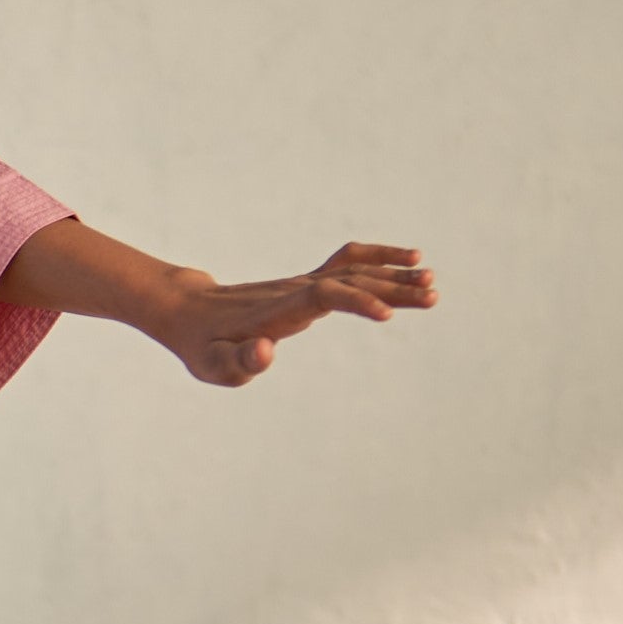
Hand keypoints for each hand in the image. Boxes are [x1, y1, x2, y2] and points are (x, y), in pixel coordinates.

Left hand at [152, 243, 435, 387]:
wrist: (190, 312)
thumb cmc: (203, 346)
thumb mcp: (213, 365)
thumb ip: (239, 362)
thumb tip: (265, 351)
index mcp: (279, 310)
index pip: (324, 296)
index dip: (355, 302)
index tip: (387, 315)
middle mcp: (296, 290)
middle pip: (350, 280)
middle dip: (391, 288)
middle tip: (432, 297)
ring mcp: (304, 283)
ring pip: (355, 271)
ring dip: (394, 275)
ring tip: (432, 285)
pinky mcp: (307, 283)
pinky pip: (348, 263)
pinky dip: (379, 258)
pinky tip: (410, 262)